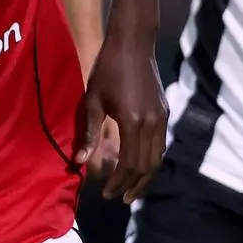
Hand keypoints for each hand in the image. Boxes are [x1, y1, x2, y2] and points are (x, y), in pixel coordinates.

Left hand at [78, 38, 166, 202]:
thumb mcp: (93, 101)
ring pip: (158, 158)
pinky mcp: (164, 112)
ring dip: (145, 177)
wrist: (133, 44)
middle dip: (133, 186)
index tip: (106, 193)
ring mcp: (161, 118)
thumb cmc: (108, 69)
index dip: (118, 182)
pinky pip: (161, 145)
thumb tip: (78, 162)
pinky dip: (152, 160)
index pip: (129, 164)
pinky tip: (140, 166)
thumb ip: (88, 133)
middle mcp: (152, 123)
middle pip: (147, 166)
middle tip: (119, 199)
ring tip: (131, 190)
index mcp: (133, 122)